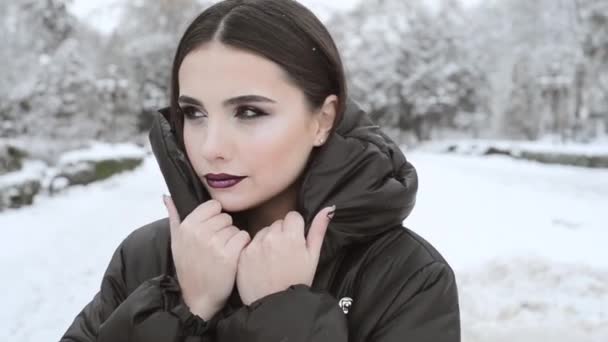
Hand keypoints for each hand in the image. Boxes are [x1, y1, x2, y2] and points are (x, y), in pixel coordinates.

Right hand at [164, 196, 250, 319]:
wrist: (198, 297)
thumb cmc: (188, 268)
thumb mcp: (176, 242)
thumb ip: (174, 217)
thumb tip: (167, 196)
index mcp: (187, 225)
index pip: (213, 205)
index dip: (215, 218)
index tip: (211, 231)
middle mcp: (200, 232)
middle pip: (226, 217)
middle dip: (225, 230)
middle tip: (216, 247)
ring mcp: (214, 243)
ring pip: (236, 228)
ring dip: (233, 240)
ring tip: (222, 254)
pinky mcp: (229, 255)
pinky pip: (244, 237)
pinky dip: (242, 247)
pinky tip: (233, 258)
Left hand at [236, 206, 334, 304]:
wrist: (276, 305)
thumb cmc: (298, 280)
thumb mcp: (313, 256)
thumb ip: (319, 229)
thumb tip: (329, 208)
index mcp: (292, 235)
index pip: (292, 216)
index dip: (295, 229)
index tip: (295, 242)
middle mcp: (272, 236)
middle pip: (277, 223)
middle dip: (281, 234)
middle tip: (284, 254)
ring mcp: (255, 245)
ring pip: (263, 232)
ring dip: (267, 241)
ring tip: (272, 260)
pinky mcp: (242, 254)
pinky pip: (250, 243)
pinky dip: (255, 250)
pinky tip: (261, 264)